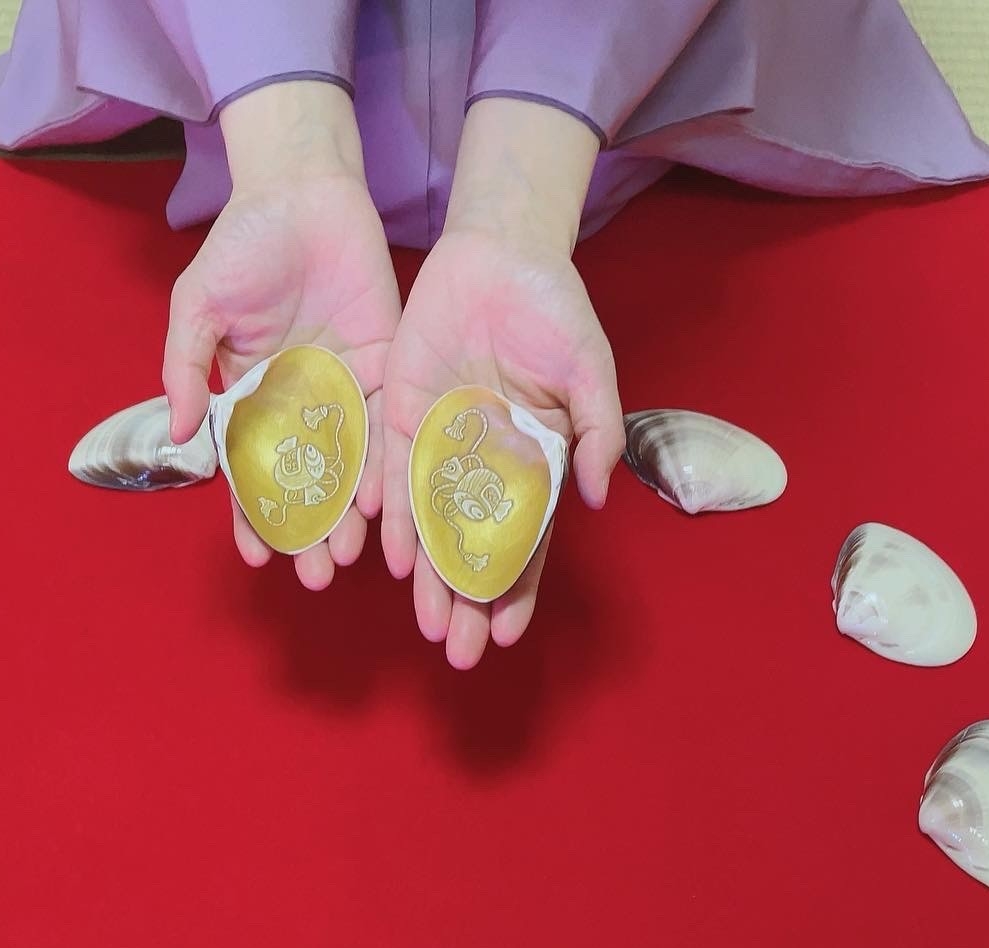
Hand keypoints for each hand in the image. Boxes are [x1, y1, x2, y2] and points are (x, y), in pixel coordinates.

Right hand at [163, 83, 400, 589]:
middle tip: (316, 577)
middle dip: (311, 531)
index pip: (253, 470)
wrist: (303, 190)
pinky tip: (382, 508)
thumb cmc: (244, 243)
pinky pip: (387, 427)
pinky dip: (384, 467)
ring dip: (349, 515)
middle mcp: (303, 405)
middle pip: (307, 482)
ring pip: (350, 467)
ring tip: (349, 559)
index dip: (254, 515)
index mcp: (255, 398)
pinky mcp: (386, 368)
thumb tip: (175, 432)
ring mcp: (347, 390)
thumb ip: (185, 367)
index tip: (258, 556)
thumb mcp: (199, 306)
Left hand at [381, 100, 623, 666]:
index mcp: (533, 462)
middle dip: (466, 600)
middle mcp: (484, 465)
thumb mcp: (589, 369)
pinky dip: (393, 516)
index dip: (518, 587)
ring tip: (428, 624)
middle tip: (457, 652)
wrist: (500, 253)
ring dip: (429, 576)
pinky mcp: (402, 415)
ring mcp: (440, 444)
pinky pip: (393, 476)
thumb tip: (596, 499)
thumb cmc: (555, 308)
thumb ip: (595, 433)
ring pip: (431, 524)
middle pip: (473, 546)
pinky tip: (392, 559)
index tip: (506, 633)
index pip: (525, 539)